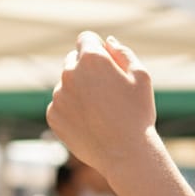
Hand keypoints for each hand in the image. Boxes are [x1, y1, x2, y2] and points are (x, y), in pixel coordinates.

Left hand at [47, 32, 155, 180]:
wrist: (126, 156)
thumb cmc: (138, 115)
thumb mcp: (141, 77)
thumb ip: (123, 53)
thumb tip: (107, 42)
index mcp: (92, 58)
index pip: (86, 39)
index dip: (98, 50)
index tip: (107, 66)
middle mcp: (70, 73)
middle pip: (73, 61)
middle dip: (86, 71)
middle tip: (106, 95)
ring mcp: (59, 96)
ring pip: (66, 85)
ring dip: (79, 93)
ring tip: (100, 114)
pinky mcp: (53, 116)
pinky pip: (61, 106)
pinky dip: (71, 112)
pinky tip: (90, 125)